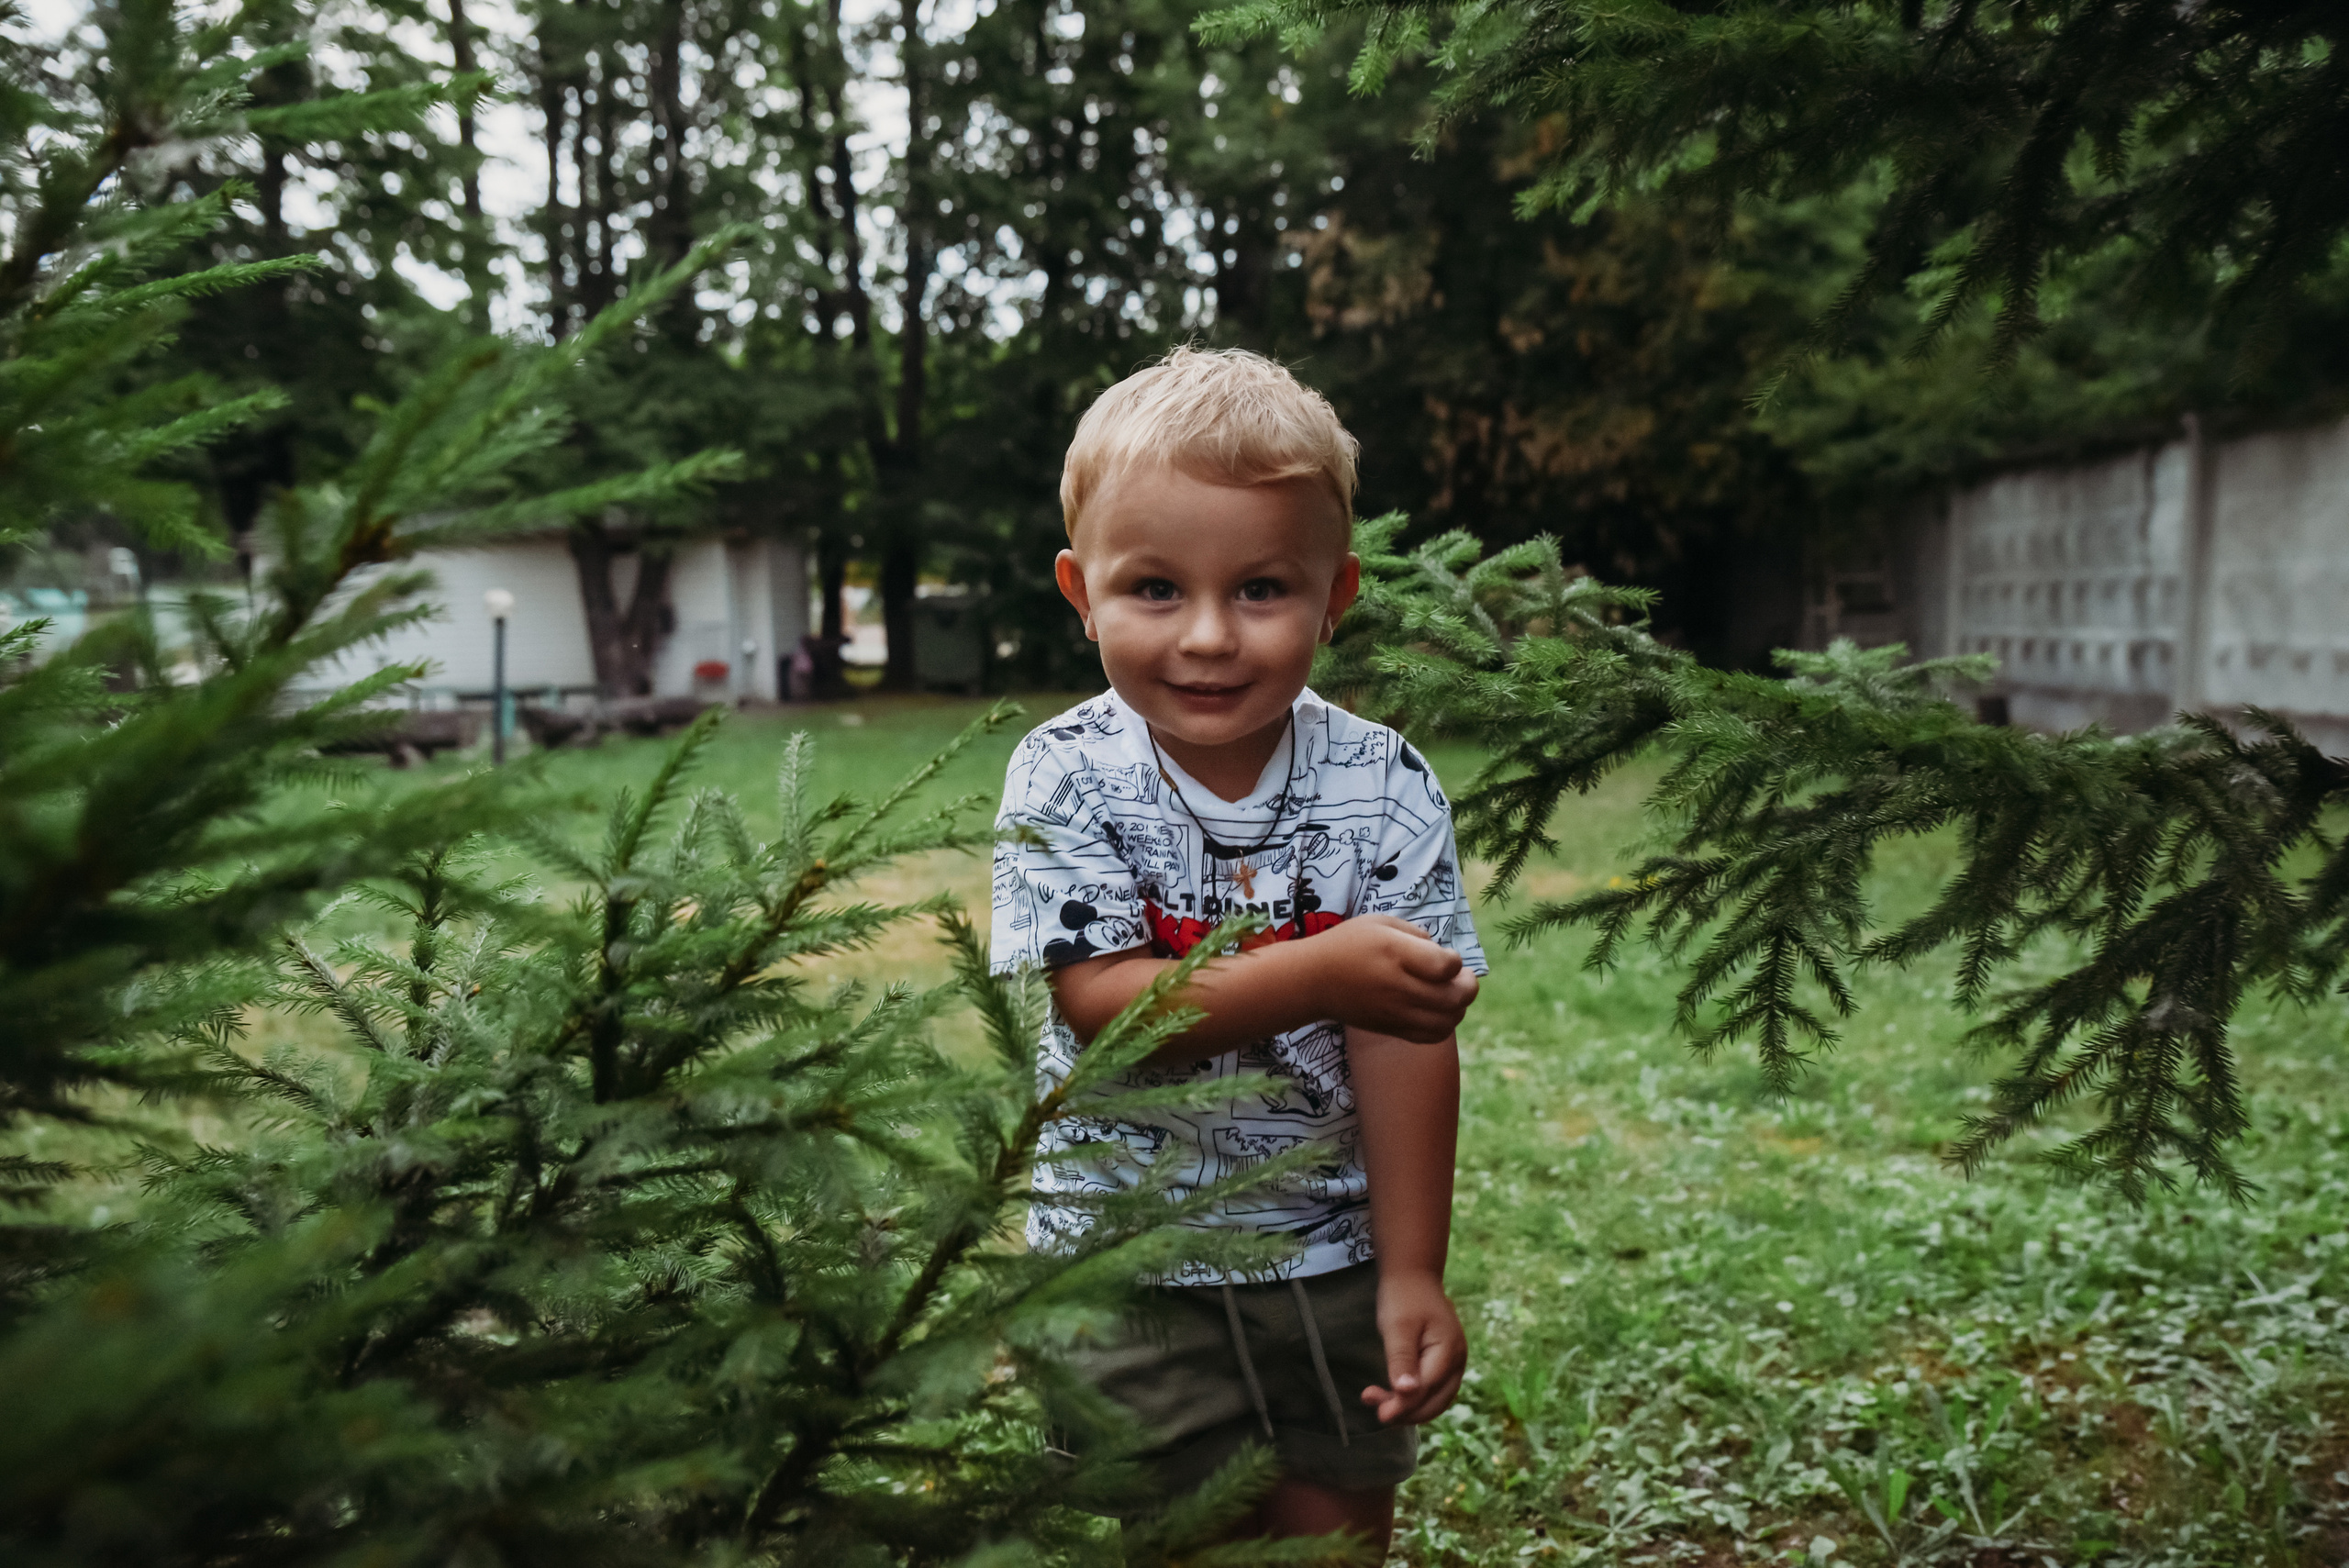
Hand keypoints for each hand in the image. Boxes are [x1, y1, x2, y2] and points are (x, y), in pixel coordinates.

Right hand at [1306, 915, 1478, 1042]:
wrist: (1314, 981)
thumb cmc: (1347, 944)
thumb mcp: (1380, 923)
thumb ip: (1416, 934)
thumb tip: (1443, 953)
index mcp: (1395, 954)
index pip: (1446, 966)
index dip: (1455, 960)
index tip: (1445, 955)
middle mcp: (1398, 986)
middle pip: (1455, 997)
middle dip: (1467, 985)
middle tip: (1460, 976)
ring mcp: (1396, 1012)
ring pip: (1449, 1021)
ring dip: (1459, 1007)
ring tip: (1449, 994)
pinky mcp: (1392, 1029)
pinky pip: (1433, 1036)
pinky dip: (1445, 1025)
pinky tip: (1437, 1011)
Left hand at [1361, 1268, 1465, 1425]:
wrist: (1413, 1277)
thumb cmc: (1404, 1298)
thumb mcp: (1398, 1327)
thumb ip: (1402, 1359)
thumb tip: (1406, 1392)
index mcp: (1449, 1351)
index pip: (1427, 1389)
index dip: (1404, 1405)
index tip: (1380, 1414)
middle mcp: (1457, 1362)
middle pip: (1435, 1401)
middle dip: (1406, 1411)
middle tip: (1376, 1409)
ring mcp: (1454, 1364)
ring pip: (1434, 1400)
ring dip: (1408, 1407)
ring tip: (1377, 1401)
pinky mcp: (1444, 1365)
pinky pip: (1432, 1391)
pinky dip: (1413, 1398)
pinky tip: (1391, 1395)